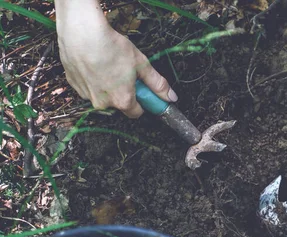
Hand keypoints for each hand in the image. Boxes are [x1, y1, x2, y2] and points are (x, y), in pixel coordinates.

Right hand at [57, 14, 176, 117]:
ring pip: (102, 96)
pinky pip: (87, 87)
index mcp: (122, 101)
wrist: (81, 32)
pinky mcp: (73, 85)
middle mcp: (103, 104)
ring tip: (108, 65)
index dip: (142, 102)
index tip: (143, 91)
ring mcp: (85, 95)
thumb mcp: (141, 64)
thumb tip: (171, 98)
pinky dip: (92, 79)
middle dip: (124, 92)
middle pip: (119, 104)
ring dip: (107, 86)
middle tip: (125, 73)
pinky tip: (94, 64)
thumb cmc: (112, 47)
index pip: (137, 112)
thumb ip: (157, 84)